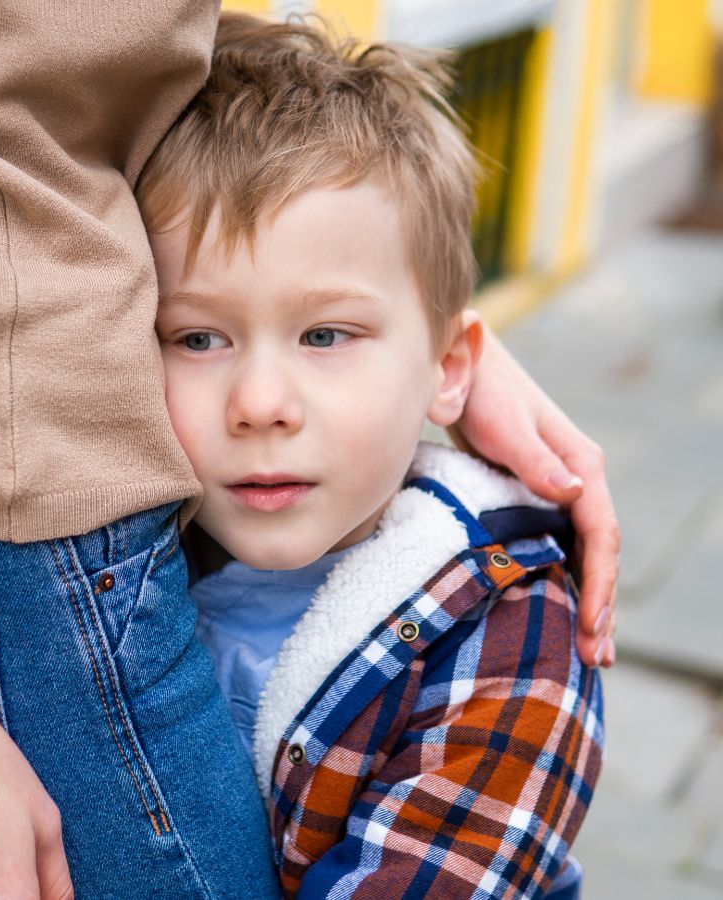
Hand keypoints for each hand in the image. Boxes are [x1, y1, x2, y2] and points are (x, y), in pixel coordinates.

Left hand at [451, 326, 617, 668]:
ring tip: (587, 649)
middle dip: (600, 606)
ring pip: (580, 552)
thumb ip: (534, 460)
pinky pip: (557, 543)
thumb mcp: (504, 425)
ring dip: (586, 598)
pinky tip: (553, 607)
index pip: (601, 535)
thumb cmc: (479, 390)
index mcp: (582, 464)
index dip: (599, 584)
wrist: (460, 363)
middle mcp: (578, 478)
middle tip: (596, 658)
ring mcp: (558, 486)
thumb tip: (574, 494)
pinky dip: (562, 578)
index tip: (592, 626)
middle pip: (598, 552)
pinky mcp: (533, 490)